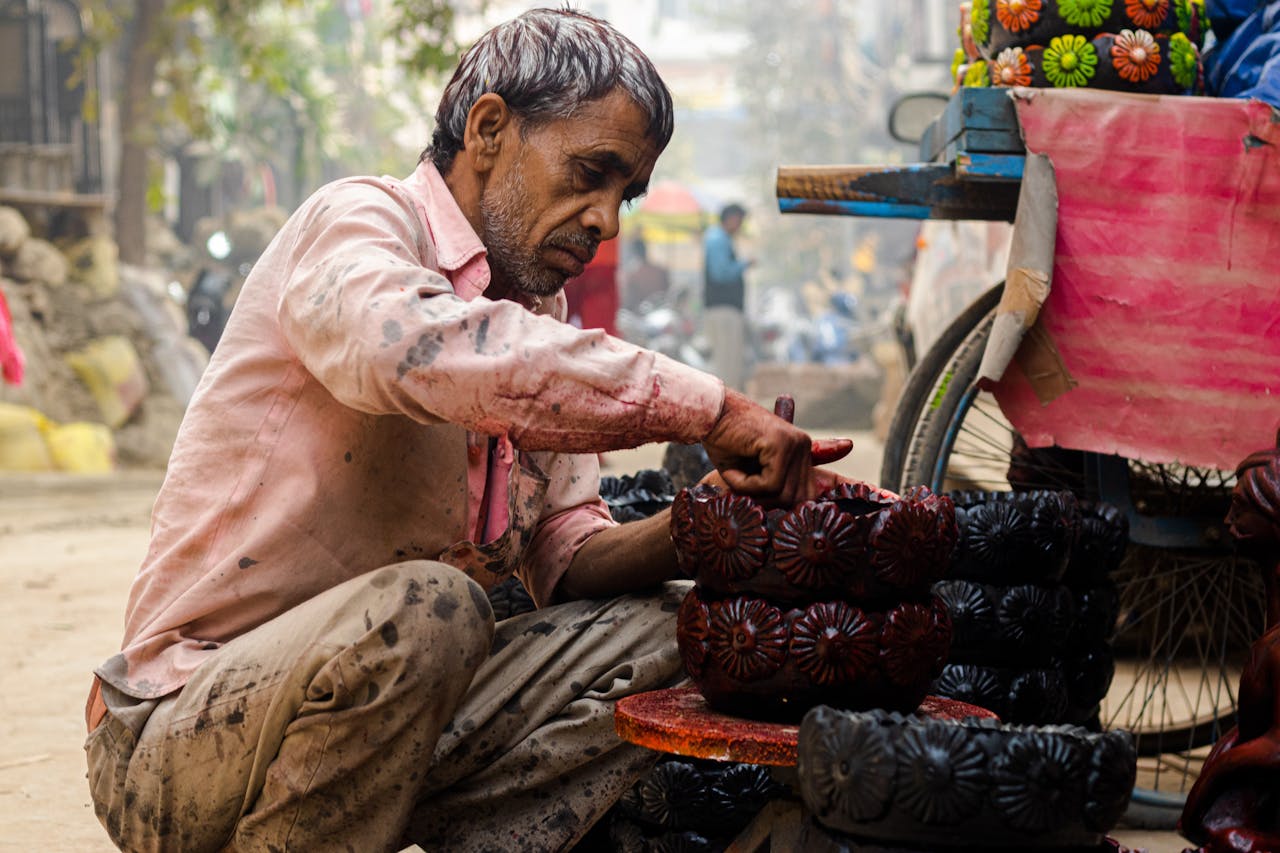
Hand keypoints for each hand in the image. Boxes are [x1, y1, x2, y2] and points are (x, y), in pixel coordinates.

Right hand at [701, 389, 850, 504]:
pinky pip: (769, 484)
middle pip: (796, 499)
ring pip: (782, 494)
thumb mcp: (751, 470)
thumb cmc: (723, 442)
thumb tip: (782, 518)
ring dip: (752, 493)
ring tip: (734, 476)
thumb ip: (770, 490)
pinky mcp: (780, 444)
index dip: (784, 506)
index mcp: (801, 451)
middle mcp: (803, 446)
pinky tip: (732, 471)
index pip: (808, 495)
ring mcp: (794, 444)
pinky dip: (745, 485)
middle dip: (765, 502)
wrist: (706, 415)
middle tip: (740, 488)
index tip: (761, 504)